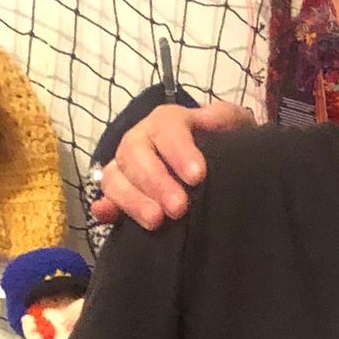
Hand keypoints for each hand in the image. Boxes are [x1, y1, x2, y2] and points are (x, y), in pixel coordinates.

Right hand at [93, 98, 251, 227]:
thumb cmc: (223, 143)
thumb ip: (226, 118)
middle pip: (134, 154)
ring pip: (116, 177)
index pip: (166, 129)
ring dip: (132, 200)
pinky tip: (106, 216)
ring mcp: (126, 166)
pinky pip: (106, 197)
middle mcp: (141, 139)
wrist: (219, 163)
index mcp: (167, 121)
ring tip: (155, 221)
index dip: (178, 151)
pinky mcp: (121, 192)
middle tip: (179, 208)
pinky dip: (105, 207)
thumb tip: (208, 118)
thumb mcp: (233, 125)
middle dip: (155, 182)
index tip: (197, 176)